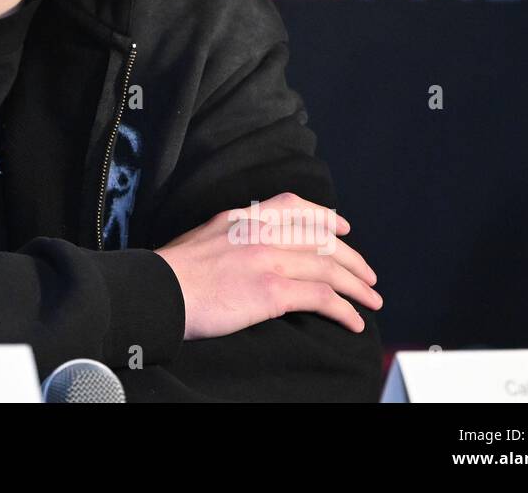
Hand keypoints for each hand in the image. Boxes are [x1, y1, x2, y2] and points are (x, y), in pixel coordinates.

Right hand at [153, 191, 382, 339]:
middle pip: (321, 239)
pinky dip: (344, 309)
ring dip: (357, 286)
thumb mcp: (201, 238)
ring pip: (329, 267)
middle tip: (368, 275)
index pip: (293, 206)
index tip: (343, 229)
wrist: (156, 291)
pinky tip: (352, 321)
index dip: (325, 216)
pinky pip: (322, 297)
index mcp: (240, 218)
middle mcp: (258, 232)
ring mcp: (267, 259)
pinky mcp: (271, 290)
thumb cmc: (169, 274)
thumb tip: (244, 252)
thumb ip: (229, 238)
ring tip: (371, 300)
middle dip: (352, 258)